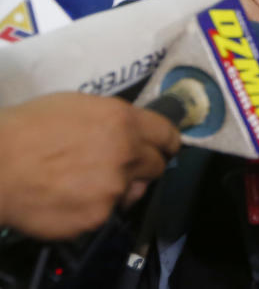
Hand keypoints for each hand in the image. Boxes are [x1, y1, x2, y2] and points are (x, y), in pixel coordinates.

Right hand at [0, 93, 179, 238]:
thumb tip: (129, 129)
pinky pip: (104, 213)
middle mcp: (127, 154)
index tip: (164, 147)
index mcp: (124, 121)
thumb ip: (113, 119)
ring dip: (119, 189)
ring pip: (131, 192)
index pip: (167, 134)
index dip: (167, 141)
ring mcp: (113, 189)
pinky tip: (68, 199)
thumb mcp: (78, 105)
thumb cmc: (28, 127)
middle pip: (156, 166)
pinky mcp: (97, 217)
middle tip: (122, 167)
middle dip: (144, 166)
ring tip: (86, 184)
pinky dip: (91, 209)